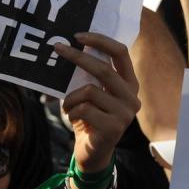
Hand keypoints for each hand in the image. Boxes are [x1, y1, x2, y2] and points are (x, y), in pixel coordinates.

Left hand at [54, 33, 140, 174]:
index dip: (100, 41)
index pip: (121, 53)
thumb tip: (68, 46)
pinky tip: (74, 119)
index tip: (77, 35)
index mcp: (129, 84)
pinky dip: (72, 112)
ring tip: (68, 106)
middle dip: (77, 57)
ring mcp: (125, 114)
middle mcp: (132, 98)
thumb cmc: (89, 118)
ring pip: (89, 92)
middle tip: (57, 48)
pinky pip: (84, 109)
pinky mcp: (114, 128)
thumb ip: (89, 76)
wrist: (92, 153)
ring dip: (70, 98)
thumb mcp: (92, 94)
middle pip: (104, 69)